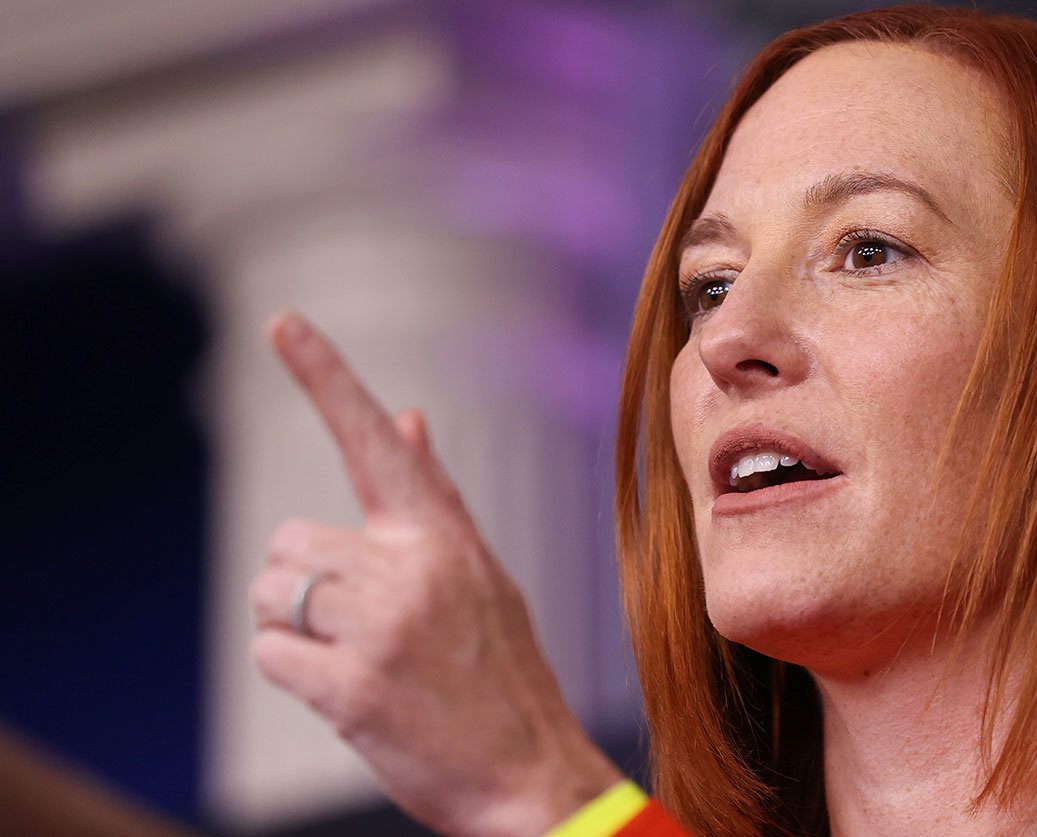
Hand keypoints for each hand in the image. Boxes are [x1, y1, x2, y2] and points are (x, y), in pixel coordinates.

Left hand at [250, 312, 621, 836]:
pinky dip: (290, 675)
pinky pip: (269, 654)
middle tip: (355, 629)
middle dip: (300, 586)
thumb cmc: (502, 677)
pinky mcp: (353, 689)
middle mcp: (414, 571)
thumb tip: (410, 417)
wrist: (533, 777)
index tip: (281, 322)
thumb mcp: (482, 576)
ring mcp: (384, 629)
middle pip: (289, 540)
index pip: (377, 442)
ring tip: (353, 661)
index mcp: (445, 539)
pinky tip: (344, 694)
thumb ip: (435, 499)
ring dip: (289, 630)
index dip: (325, 376)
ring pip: (270, 593)